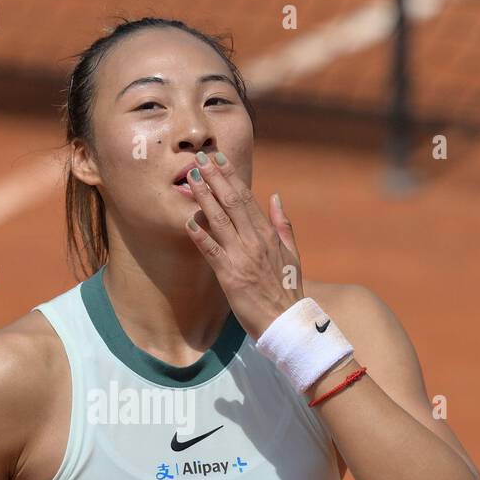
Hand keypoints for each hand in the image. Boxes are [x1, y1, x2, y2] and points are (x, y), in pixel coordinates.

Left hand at [182, 151, 302, 340]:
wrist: (286, 321)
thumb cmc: (287, 289)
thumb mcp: (291, 253)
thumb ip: (283, 224)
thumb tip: (275, 196)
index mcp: (268, 234)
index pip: (247, 197)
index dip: (231, 177)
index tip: (218, 159)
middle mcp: (255, 240)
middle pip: (232, 202)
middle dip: (215, 178)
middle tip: (200, 158)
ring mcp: (242, 257)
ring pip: (220, 220)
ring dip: (204, 197)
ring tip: (192, 178)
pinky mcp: (230, 276)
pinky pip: (212, 251)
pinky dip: (200, 235)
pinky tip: (189, 220)